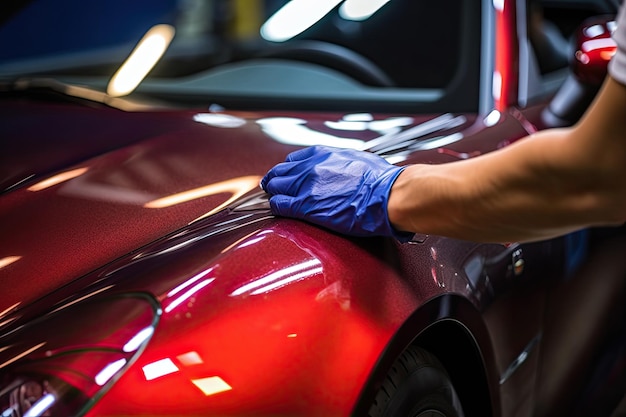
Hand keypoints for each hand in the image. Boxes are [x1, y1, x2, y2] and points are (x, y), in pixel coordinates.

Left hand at [261, 145, 413, 240]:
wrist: (387, 195)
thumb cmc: (379, 180)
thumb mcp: (356, 159)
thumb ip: (339, 162)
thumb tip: (339, 169)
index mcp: (322, 154)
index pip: (292, 160)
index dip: (288, 170)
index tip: (287, 177)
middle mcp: (310, 167)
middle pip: (280, 172)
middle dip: (275, 181)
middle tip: (273, 188)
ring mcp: (306, 186)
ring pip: (275, 187)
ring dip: (273, 193)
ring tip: (274, 198)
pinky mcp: (306, 206)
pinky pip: (279, 205)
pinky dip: (275, 206)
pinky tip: (277, 209)